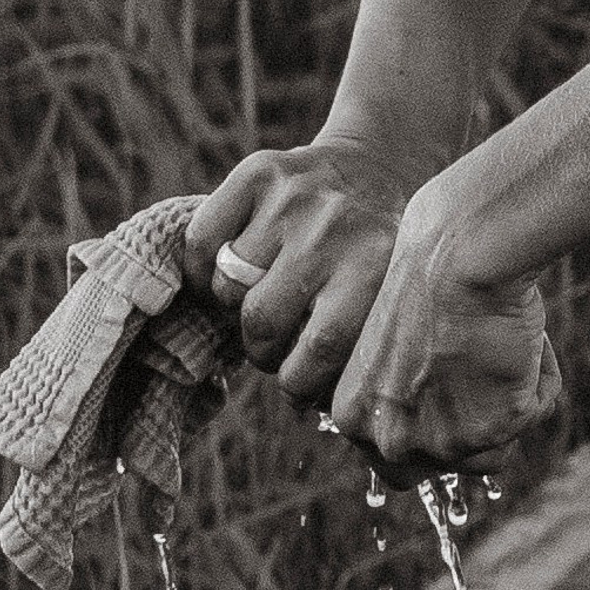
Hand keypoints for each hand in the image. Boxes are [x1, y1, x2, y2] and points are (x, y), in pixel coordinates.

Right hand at [185, 135, 424, 408]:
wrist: (374, 172)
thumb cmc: (378, 263)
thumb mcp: (389, 303)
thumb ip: (363, 353)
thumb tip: (324, 418)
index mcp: (373, 272)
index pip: (322, 347)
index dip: (298, 382)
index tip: (297, 390)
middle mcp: (330, 233)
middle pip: (263, 320)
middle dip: (260, 352)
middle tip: (270, 353)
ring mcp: (291, 201)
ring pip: (228, 284)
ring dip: (233, 311)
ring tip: (255, 310)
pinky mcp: (256, 174)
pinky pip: (201, 240)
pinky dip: (200, 271)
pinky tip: (221, 281)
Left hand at [326, 191, 560, 477]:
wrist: (459, 252)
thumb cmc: (429, 277)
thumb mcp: (394, 349)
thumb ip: (407, 398)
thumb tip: (444, 417)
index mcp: (353, 417)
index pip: (398, 467)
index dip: (434, 431)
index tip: (450, 394)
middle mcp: (390, 440)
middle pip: (451, 466)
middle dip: (473, 428)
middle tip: (478, 372)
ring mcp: (441, 442)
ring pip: (495, 450)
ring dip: (508, 402)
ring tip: (496, 345)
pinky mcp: (490, 433)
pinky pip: (534, 415)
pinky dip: (538, 381)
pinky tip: (519, 340)